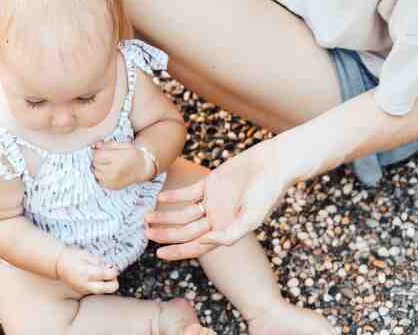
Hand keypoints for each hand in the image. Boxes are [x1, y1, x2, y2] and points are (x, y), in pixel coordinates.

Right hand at [55, 247, 118, 295]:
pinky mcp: (83, 292)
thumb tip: (110, 267)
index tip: (114, 266)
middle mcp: (87, 284)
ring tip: (103, 275)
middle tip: (111, 273)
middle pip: (110, 288)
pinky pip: (96, 291)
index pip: (109, 275)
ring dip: (107, 284)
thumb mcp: (87, 255)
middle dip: (114, 281)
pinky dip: (100, 286)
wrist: (58, 265)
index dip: (115, 270)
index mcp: (88, 273)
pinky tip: (96, 278)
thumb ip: (100, 262)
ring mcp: (85, 290)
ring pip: (104, 291)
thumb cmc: (71, 257)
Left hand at [92, 141, 150, 189]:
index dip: (97, 152)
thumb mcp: (124, 145)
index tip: (102, 151)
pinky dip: (102, 176)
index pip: (97, 156)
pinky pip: (100, 180)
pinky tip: (109, 172)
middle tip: (106, 158)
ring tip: (108, 165)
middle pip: (96, 164)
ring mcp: (113, 181)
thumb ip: (108, 145)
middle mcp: (114, 171)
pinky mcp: (113, 187)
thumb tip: (95, 145)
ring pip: (96, 173)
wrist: (143, 168)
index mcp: (117, 159)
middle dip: (98, 160)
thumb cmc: (133, 155)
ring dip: (99, 168)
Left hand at [145, 139, 293, 260]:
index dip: (177, 252)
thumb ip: (230, 234)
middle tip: (145, 232)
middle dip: (165, 233)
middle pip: (185, 231)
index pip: (196, 247)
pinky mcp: (211, 184)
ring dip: (165, 215)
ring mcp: (213, 202)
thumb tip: (205, 242)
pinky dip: (174, 196)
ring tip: (146, 217)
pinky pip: (188, 193)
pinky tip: (160, 197)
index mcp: (225, 231)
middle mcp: (217, 219)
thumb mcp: (251, 217)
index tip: (158, 254)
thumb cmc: (267, 192)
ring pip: (183, 213)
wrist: (272, 164)